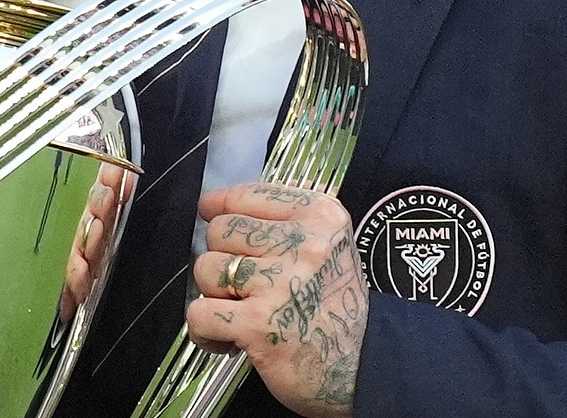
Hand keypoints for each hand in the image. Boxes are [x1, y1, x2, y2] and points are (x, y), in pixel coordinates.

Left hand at [186, 182, 367, 417]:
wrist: (366, 371)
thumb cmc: (336, 309)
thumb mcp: (327, 247)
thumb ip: (281, 221)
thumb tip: (212, 204)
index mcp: (320, 217)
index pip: (243, 195)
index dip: (220, 211)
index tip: (212, 218)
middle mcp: (304, 245)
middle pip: (219, 231)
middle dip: (223, 260)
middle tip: (247, 288)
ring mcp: (280, 284)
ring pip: (206, 269)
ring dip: (215, 297)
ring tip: (244, 313)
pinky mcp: (259, 324)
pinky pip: (200, 313)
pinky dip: (206, 332)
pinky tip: (230, 340)